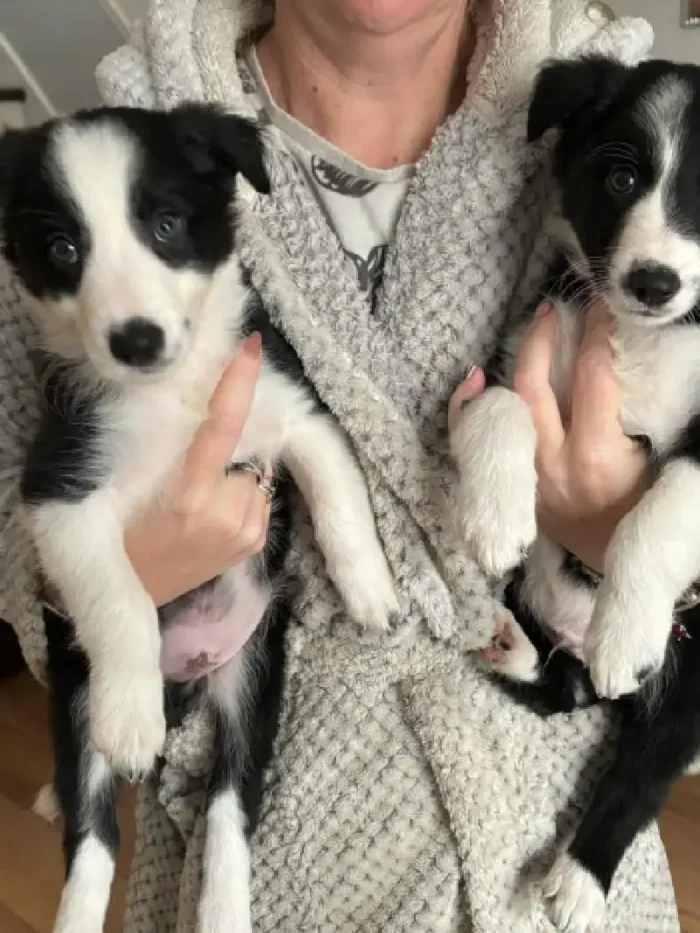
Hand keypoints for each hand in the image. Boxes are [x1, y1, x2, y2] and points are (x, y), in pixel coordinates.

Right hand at [125, 333, 270, 606]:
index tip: (250, 347)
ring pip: (254, 473)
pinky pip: (258, 497)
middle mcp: (226, 516)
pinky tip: (211, 516)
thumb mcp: (121, 490)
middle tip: (188, 473)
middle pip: (242, 449)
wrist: (128, 596)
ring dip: (233, 474)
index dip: (237, 384)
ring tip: (195, 502)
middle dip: (223, 448)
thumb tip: (190, 405)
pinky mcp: (254, 545)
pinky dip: (240, 495)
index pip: (222, 427)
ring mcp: (245, 533)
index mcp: (188, 499)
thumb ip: (158, 449)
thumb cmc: (118, 536)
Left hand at [449, 302, 652, 572]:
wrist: (626, 564)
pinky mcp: (514, 489)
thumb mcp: (656, 457)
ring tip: (529, 332)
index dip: (596, 330)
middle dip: (542, 338)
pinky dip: (471, 410)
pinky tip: (474, 380)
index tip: (600, 304)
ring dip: (513, 365)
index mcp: (595, 454)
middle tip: (553, 309)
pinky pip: (480, 444)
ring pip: (502, 409)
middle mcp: (551, 463)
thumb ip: (634, 409)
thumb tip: (618, 354)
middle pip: (532, 384)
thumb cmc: (651, 507)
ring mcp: (526, 478)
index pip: (591, 374)